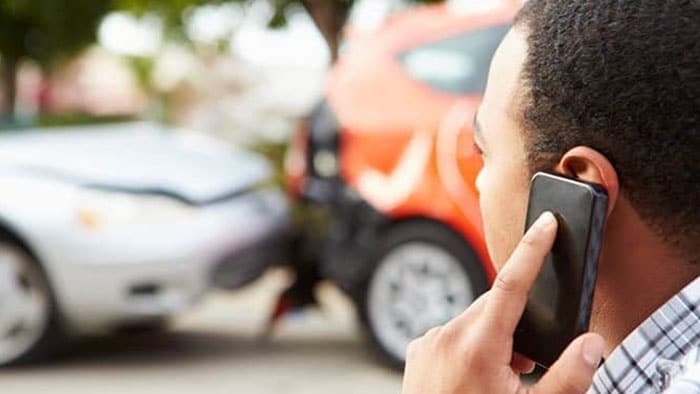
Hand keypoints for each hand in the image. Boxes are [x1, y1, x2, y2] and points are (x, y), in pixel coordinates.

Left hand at [401, 212, 604, 393]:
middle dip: (513, 326)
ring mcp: (426, 343)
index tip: (545, 223)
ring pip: (471, 321)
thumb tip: (592, 343)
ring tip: (496, 376)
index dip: (532, 249)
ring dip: (489, 337)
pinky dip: (466, 345)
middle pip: (493, 308)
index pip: (511, 284)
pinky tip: (471, 375)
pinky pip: (449, 334)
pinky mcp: (415, 351)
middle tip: (523, 363)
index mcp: (478, 345)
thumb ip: (568, 376)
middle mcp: (446, 335)